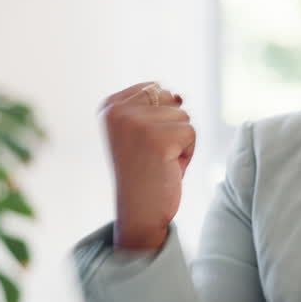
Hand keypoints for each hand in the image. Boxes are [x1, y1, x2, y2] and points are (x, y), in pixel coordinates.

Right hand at [99, 82, 194, 250]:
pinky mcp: (159, 140)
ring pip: (183, 116)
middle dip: (171, 127)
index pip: (155, 88)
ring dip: (180, 141)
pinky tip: (168, 168)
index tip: (141, 142)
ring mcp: (137, 125)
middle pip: (170, 99)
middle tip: (153, 154)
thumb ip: (154, 106)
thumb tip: (179, 95)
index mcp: (109, 106)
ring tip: (160, 162)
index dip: (159, 117)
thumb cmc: (144, 171)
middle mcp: (118, 112)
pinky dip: (188, 153)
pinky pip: (191, 134)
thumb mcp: (142, 130)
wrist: (139, 213)